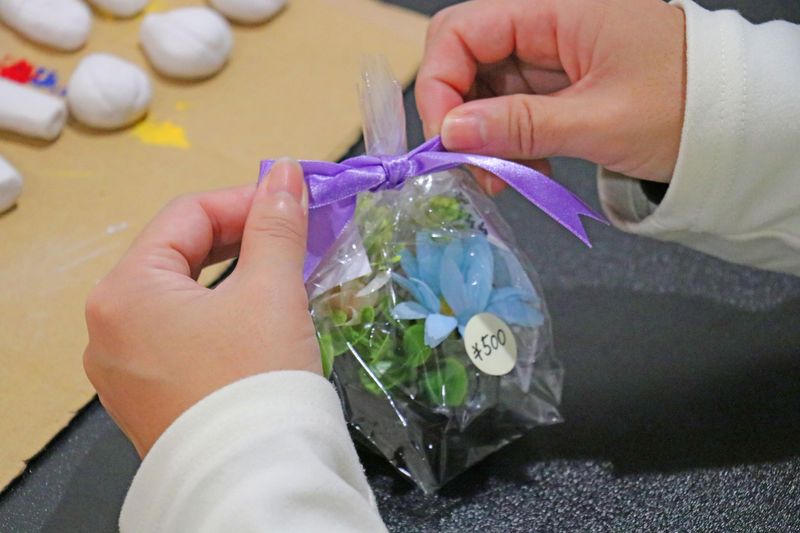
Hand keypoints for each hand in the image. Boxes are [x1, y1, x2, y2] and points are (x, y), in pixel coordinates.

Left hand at [83, 159, 319, 456]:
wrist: (255, 480)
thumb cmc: (256, 378)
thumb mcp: (272, 291)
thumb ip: (276, 225)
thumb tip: (284, 172)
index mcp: (125, 292)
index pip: (185, 217)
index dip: (243, 201)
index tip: (292, 203)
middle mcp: (108, 328)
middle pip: (176, 256)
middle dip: (238, 239)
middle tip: (289, 235)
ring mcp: (122, 368)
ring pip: (179, 298)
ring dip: (230, 277)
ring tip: (278, 274)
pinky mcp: (147, 398)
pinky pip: (178, 337)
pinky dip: (216, 317)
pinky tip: (253, 322)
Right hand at [416, 0, 684, 187]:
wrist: (734, 122)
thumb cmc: (683, 108)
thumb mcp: (599, 122)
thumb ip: (520, 125)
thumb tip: (451, 134)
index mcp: (556, 9)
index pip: (462, 31)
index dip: (440, 84)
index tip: (447, 141)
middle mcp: (545, 22)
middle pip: (465, 58)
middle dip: (458, 115)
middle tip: (472, 167)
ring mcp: (550, 52)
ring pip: (483, 88)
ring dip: (483, 137)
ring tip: (504, 178)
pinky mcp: (557, 81)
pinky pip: (510, 107)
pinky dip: (508, 141)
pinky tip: (525, 169)